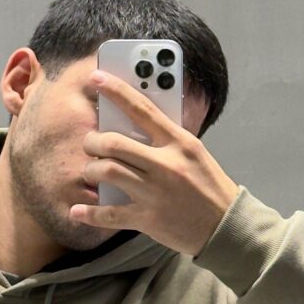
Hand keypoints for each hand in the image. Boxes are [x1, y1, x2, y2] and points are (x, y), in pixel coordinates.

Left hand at [70, 70, 240, 257]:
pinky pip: (109, 214)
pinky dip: (89, 213)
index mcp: (179, 142)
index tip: (96, 77)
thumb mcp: (194, 153)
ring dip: (91, 170)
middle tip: (90, 144)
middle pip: (114, 143)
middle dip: (93, 142)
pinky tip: (78, 211)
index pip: (142, 109)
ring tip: (92, 172)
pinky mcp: (148, 218)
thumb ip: (167, 139)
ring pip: (107, 172)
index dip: (116, 90)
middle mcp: (165, 164)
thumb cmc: (209, 185)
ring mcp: (155, 192)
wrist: (225, 225)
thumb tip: (133, 126)